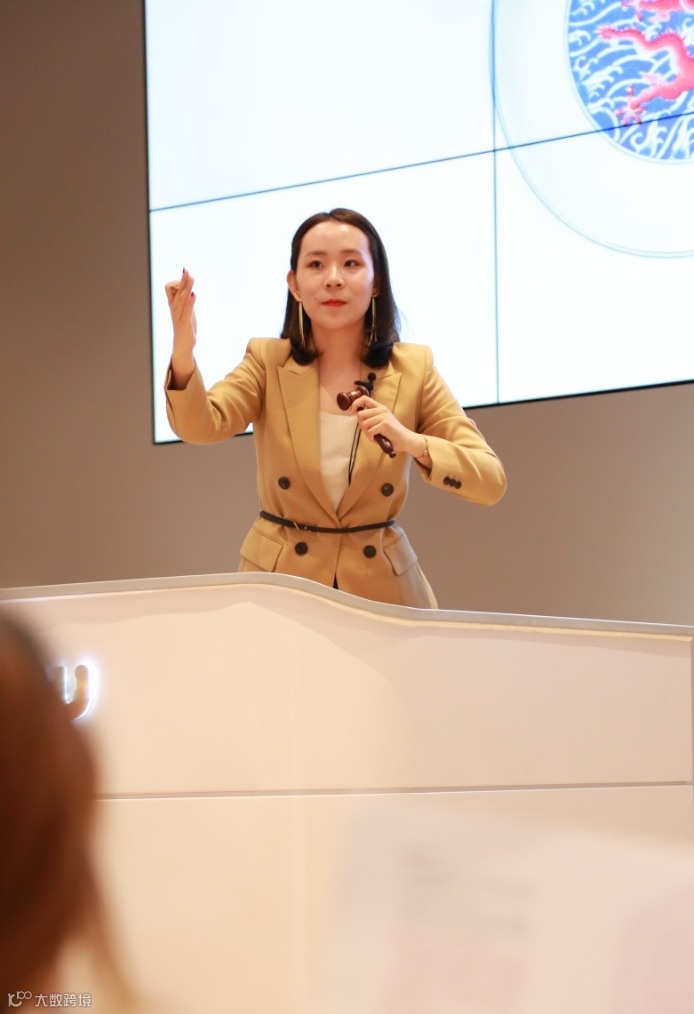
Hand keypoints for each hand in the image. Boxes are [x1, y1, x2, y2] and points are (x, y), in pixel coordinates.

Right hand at [165, 268, 196, 385]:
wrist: (182, 345)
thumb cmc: (184, 327)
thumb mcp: (185, 311)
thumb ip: (186, 301)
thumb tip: (190, 289)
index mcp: (173, 305)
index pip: (169, 288)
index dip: (177, 281)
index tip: (186, 275)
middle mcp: (174, 309)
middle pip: (176, 291)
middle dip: (182, 280)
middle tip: (187, 270)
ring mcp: (178, 315)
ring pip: (181, 299)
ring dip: (187, 288)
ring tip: (192, 278)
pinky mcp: (184, 323)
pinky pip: (186, 311)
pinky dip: (190, 302)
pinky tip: (194, 295)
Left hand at [349, 395, 425, 459]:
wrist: (406, 440)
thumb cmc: (392, 433)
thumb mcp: (381, 421)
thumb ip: (371, 417)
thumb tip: (356, 415)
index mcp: (380, 407)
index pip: (364, 399)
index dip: (355, 404)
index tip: (352, 413)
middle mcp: (382, 410)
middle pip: (360, 414)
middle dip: (361, 425)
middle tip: (369, 432)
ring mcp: (384, 416)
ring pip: (364, 424)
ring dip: (367, 433)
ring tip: (375, 436)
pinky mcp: (385, 424)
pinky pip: (370, 431)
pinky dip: (372, 438)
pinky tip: (378, 439)